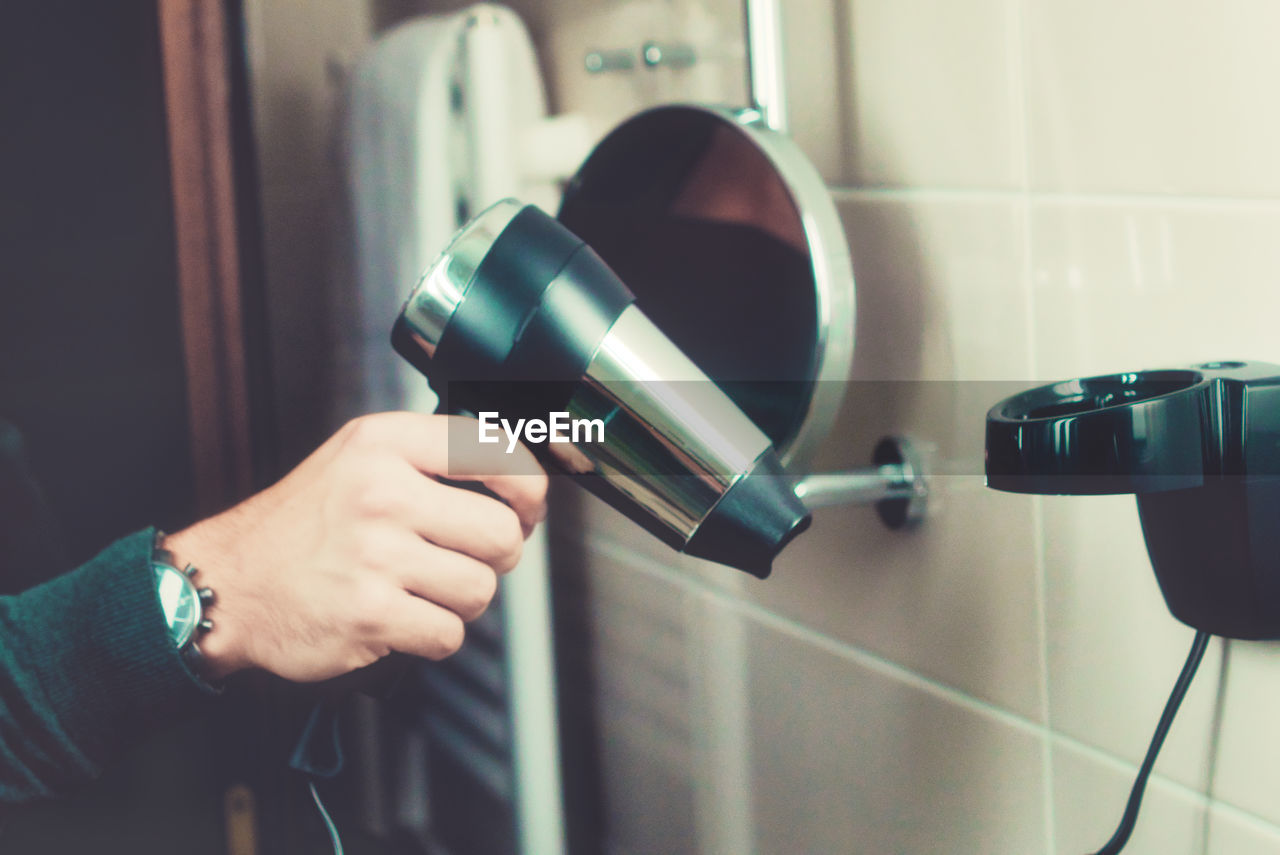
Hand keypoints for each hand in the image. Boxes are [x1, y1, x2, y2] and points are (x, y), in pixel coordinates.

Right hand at [165, 412, 547, 681]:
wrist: (230, 583)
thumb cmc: (305, 523)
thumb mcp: (360, 457)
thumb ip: (432, 456)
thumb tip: (521, 480)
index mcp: (385, 444)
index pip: (497, 453)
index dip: (530, 489)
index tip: (528, 508)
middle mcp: (381, 493)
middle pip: (502, 534)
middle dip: (499, 556)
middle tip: (472, 558)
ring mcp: (375, 555)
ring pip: (481, 590)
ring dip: (462, 600)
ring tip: (425, 588)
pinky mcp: (370, 614)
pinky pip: (448, 634)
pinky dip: (434, 636)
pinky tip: (403, 618)